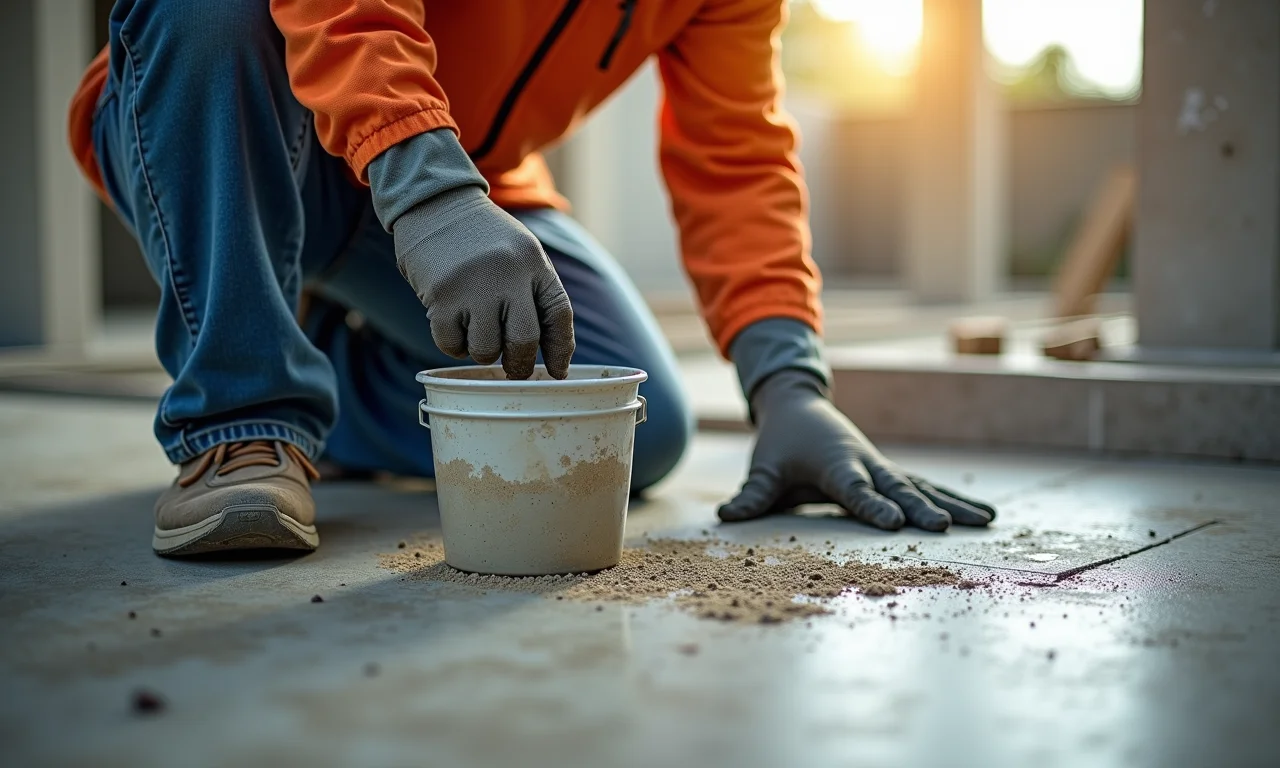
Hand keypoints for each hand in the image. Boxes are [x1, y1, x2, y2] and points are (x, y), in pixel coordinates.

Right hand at [392, 186, 574, 378]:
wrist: (436, 203)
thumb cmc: (483, 238)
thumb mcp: (521, 252)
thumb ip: (536, 294)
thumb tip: (552, 355)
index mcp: (533, 262)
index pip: (558, 314)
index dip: (561, 350)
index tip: (558, 373)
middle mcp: (507, 274)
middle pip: (524, 341)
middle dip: (519, 364)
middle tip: (513, 369)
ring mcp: (472, 286)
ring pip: (486, 350)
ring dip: (482, 352)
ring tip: (477, 330)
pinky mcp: (441, 297)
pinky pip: (451, 345)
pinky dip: (454, 345)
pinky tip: (453, 324)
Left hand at [718, 370, 995, 530]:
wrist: (800, 405)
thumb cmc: (781, 442)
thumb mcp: (763, 467)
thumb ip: (752, 494)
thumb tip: (726, 515)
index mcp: (835, 464)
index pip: (854, 489)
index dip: (871, 505)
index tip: (892, 523)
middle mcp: (864, 463)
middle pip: (896, 488)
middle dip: (919, 507)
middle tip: (943, 527)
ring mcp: (881, 467)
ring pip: (921, 486)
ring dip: (953, 503)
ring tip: (987, 520)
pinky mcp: (890, 472)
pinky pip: (925, 486)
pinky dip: (952, 499)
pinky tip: (981, 515)